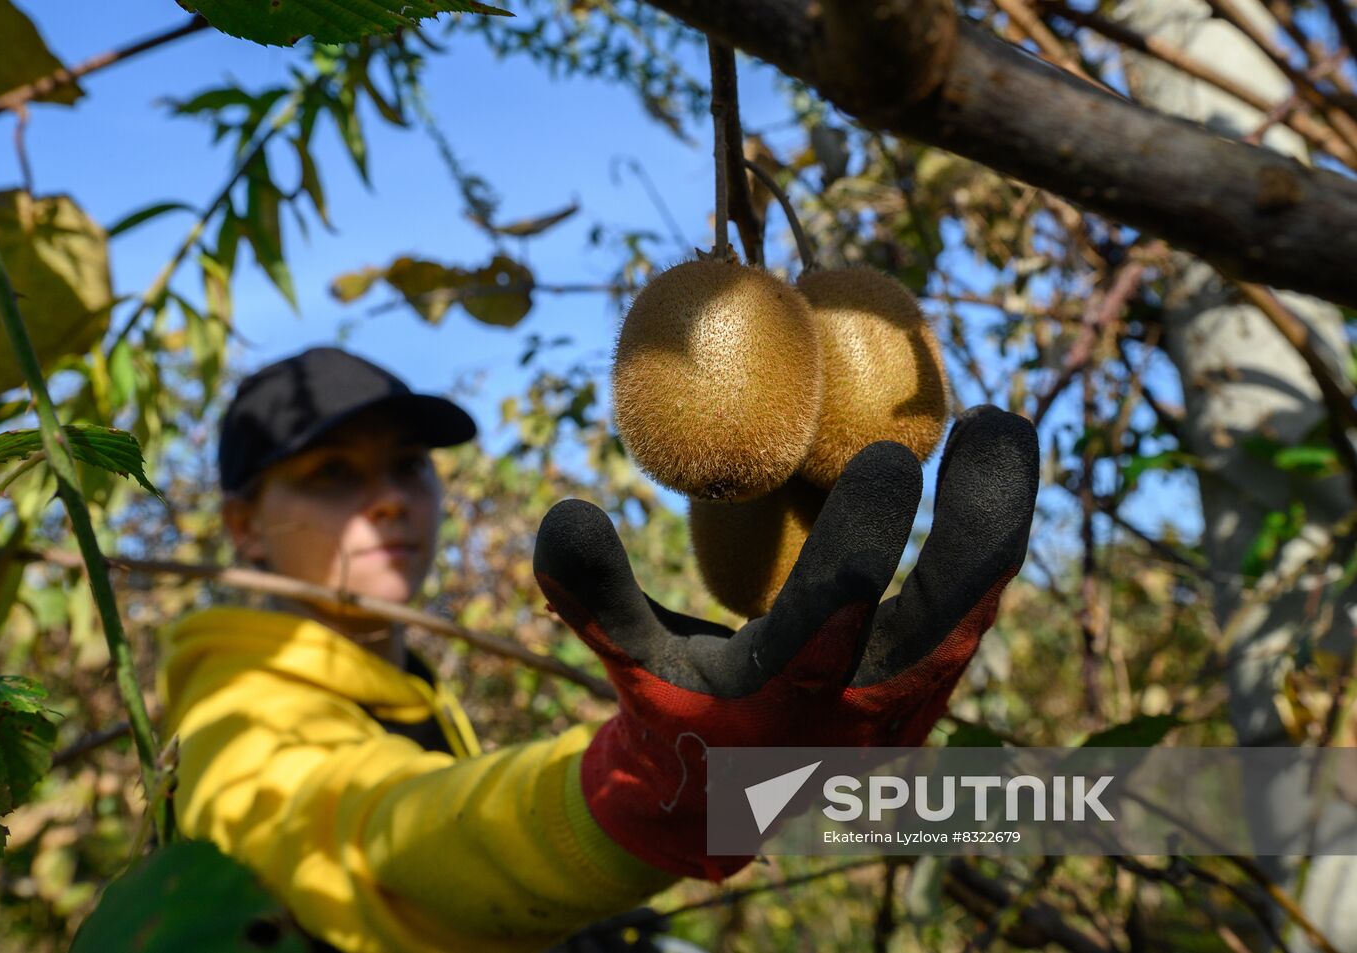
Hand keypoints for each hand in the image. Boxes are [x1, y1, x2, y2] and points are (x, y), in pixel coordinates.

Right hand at [533, 405, 1037, 878]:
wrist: (722, 798)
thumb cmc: (670, 712)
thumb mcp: (624, 658)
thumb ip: (590, 591)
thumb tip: (562, 510)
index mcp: (782, 703)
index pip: (832, 622)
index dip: (862, 542)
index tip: (888, 456)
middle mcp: (864, 709)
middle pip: (948, 616)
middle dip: (979, 520)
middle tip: (992, 419)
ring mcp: (909, 704)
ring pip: (977, 610)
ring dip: (996, 520)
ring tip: (1001, 428)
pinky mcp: (929, 690)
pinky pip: (972, 608)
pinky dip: (984, 541)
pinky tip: (984, 471)